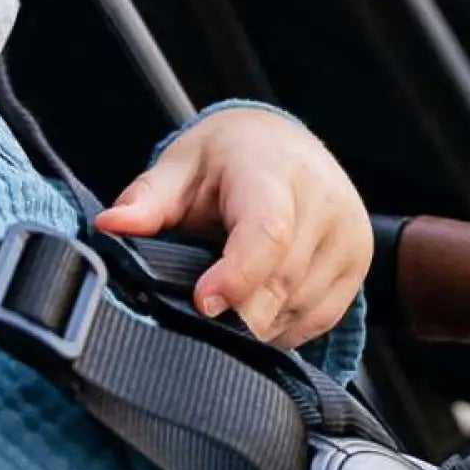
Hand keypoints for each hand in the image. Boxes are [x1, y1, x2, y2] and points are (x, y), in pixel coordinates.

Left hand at [94, 108, 370, 347]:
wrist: (285, 145)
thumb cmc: (227, 159)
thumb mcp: (179, 168)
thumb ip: (146, 202)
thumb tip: (110, 225)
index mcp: (273, 170)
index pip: (269, 231)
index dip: (238, 275)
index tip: (203, 303)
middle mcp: (322, 200)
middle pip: (282, 280)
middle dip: (236, 307)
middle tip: (203, 301)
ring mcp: (348, 233)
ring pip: (299, 306)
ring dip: (258, 318)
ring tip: (233, 288)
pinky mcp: (359, 262)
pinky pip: (318, 319)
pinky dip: (283, 324)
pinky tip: (260, 300)